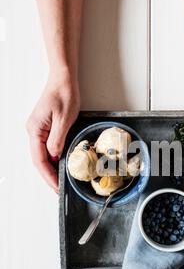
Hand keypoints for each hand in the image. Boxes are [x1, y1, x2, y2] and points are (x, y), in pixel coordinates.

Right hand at [26, 71, 79, 192]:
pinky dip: (54, 159)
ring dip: (51, 169)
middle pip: (39, 160)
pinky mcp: (44, 128)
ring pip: (43, 155)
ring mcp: (38, 130)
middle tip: (60, 189)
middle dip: (49, 176)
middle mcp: (33, 131)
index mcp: (35, 130)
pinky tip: (62, 165)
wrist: (62, 79)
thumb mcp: (64, 118)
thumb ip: (58, 139)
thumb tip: (54, 156)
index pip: (39, 160)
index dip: (48, 176)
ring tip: (61, 181)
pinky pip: (47, 148)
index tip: (56, 187)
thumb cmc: (64, 94)